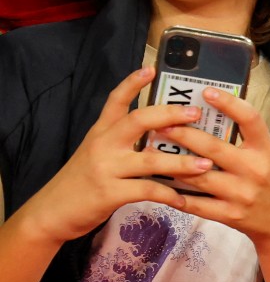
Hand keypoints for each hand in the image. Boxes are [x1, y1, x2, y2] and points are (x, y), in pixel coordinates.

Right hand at [10, 68, 202, 244]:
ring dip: (182, 163)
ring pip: (151, 159)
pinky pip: (147, 190)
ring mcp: (106, 168)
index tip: (150, 68)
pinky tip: (184, 200)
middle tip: (196, 113)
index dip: (132, 83)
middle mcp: (103, 145)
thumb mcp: (95, 153)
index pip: (115, 100)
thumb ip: (120, 140)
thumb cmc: (81, 182)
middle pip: (139, 120)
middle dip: (170, 115)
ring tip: (206, 164)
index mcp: (100, 132)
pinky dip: (169, 195)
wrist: (51, 213)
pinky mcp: (109, 193)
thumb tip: (160, 132)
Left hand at [153, 88, 269, 252]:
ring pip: (197, 177)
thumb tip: (212, 114)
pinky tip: (160, 185)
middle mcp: (254, 170)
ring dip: (170, 164)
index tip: (206, 91)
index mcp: (267, 150)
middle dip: (182, 134)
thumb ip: (247, 138)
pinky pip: (196, 204)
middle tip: (159, 124)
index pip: (250, 119)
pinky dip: (176, 194)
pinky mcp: (230, 215)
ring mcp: (241, 194)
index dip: (228, 103)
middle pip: (212, 148)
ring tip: (150, 152)